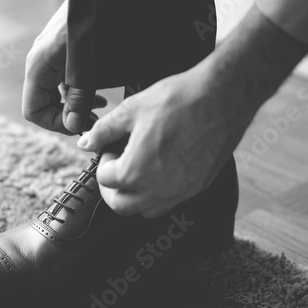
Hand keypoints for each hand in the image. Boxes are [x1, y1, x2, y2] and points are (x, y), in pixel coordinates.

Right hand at [22, 0, 106, 133]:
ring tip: (99, 114)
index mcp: (38, 69)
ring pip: (56, 95)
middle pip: (44, 105)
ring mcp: (51, 59)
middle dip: (67, 118)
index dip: (56, 124)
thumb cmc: (91, 23)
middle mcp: (40, 65)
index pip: (33, 111)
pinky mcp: (64, 54)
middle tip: (93, 124)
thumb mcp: (86, 65)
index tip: (80, 127)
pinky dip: (80, 94)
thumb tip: (72, 125)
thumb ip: (79, 97)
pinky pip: (66, 83)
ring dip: (76, 108)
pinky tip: (99, 99)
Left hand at [77, 63, 244, 217]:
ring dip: (134, 197)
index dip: (103, 162)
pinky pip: (170, 204)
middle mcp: (157, 189)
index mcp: (135, 171)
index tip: (111, 149)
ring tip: (137, 172)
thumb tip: (85, 143)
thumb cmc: (177, 100)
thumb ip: (103, 131)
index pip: (105, 179)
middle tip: (116, 169)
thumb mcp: (131, 110)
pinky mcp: (198, 188)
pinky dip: (157, 197)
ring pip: (145, 211)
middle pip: (121, 205)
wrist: (222, 96)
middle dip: (112, 189)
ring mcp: (179, 192)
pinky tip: (160, 174)